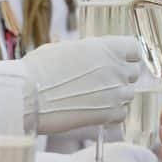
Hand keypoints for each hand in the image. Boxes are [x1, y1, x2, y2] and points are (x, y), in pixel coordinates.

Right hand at [22, 36, 141, 133]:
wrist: (27, 96)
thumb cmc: (38, 69)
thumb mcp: (65, 49)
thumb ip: (88, 52)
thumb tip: (94, 57)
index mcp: (105, 47)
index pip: (134, 49)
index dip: (126, 56)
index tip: (116, 61)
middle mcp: (114, 68)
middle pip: (133, 73)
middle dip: (120, 77)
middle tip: (100, 82)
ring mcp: (114, 92)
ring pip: (128, 94)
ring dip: (115, 96)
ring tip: (92, 98)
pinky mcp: (108, 114)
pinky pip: (121, 114)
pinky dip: (111, 114)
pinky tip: (92, 110)